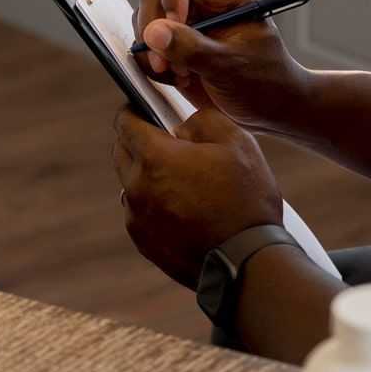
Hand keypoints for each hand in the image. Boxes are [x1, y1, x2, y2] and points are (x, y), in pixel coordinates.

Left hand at [112, 105, 282, 288]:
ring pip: (130, 184)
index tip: (145, 109)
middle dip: (137, 141)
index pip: (125, 122)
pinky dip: (152, 205)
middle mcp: (136, 188)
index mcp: (154, 158)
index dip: (134, 110)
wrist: (248, 262)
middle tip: (166, 142)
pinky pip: (139, 213)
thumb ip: (202, 118)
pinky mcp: (144, 243)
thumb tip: (181, 124)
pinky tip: (182, 208)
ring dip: (145, 176)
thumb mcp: (236, 141)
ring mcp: (137, 219)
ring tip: (180, 179)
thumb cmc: (245, 199)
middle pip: (121, 152)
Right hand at [135, 0, 312, 134]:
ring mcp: (186, 21)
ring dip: (154, 50)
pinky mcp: (174, 43)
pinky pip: (146, 44)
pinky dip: (152, 64)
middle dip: (156, 29)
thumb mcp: (231, 66)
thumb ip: (192, 48)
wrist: (267, 109)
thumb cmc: (264, 81)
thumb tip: (153, 32)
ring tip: (181, 75)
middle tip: (166, 63)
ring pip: (147, 18)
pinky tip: (178, 80)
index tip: (175, 23)